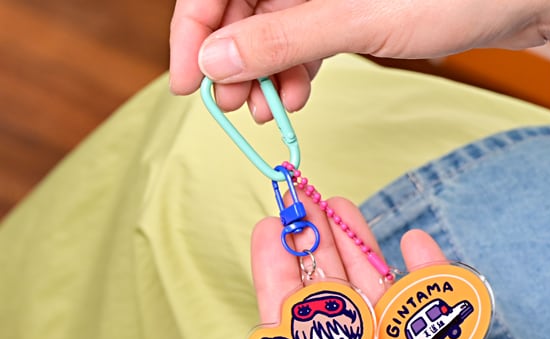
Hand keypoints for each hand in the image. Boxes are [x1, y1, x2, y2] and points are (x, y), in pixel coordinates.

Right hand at [170, 0, 549, 116]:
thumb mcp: (356, 18)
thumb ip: (283, 38)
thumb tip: (215, 58)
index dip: (194, 28)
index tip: (187, 80)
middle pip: (239, 6)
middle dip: (231, 59)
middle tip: (232, 107)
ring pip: (270, 27)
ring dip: (262, 72)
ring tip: (267, 112)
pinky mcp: (345, 7)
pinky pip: (302, 38)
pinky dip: (294, 70)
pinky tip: (298, 98)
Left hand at [212, 196, 549, 338]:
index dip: (279, 290)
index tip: (268, 238)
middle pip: (339, 317)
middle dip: (317, 260)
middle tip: (301, 203)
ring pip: (387, 314)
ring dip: (365, 259)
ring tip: (343, 208)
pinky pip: (451, 335)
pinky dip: (435, 291)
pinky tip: (416, 248)